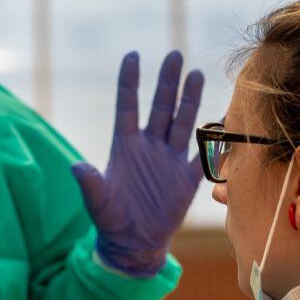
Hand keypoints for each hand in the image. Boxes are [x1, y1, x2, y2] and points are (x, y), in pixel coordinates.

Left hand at [71, 50, 204, 277]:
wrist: (134, 245)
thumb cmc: (110, 220)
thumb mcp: (97, 201)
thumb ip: (89, 183)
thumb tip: (75, 167)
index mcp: (124, 145)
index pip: (128, 104)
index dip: (130, 81)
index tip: (133, 55)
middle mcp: (148, 145)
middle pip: (160, 106)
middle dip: (167, 81)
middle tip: (174, 55)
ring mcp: (169, 158)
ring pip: (181, 121)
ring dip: (189, 99)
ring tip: (195, 73)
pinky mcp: (187, 177)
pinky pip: (203, 153)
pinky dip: (213, 138)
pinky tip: (224, 117)